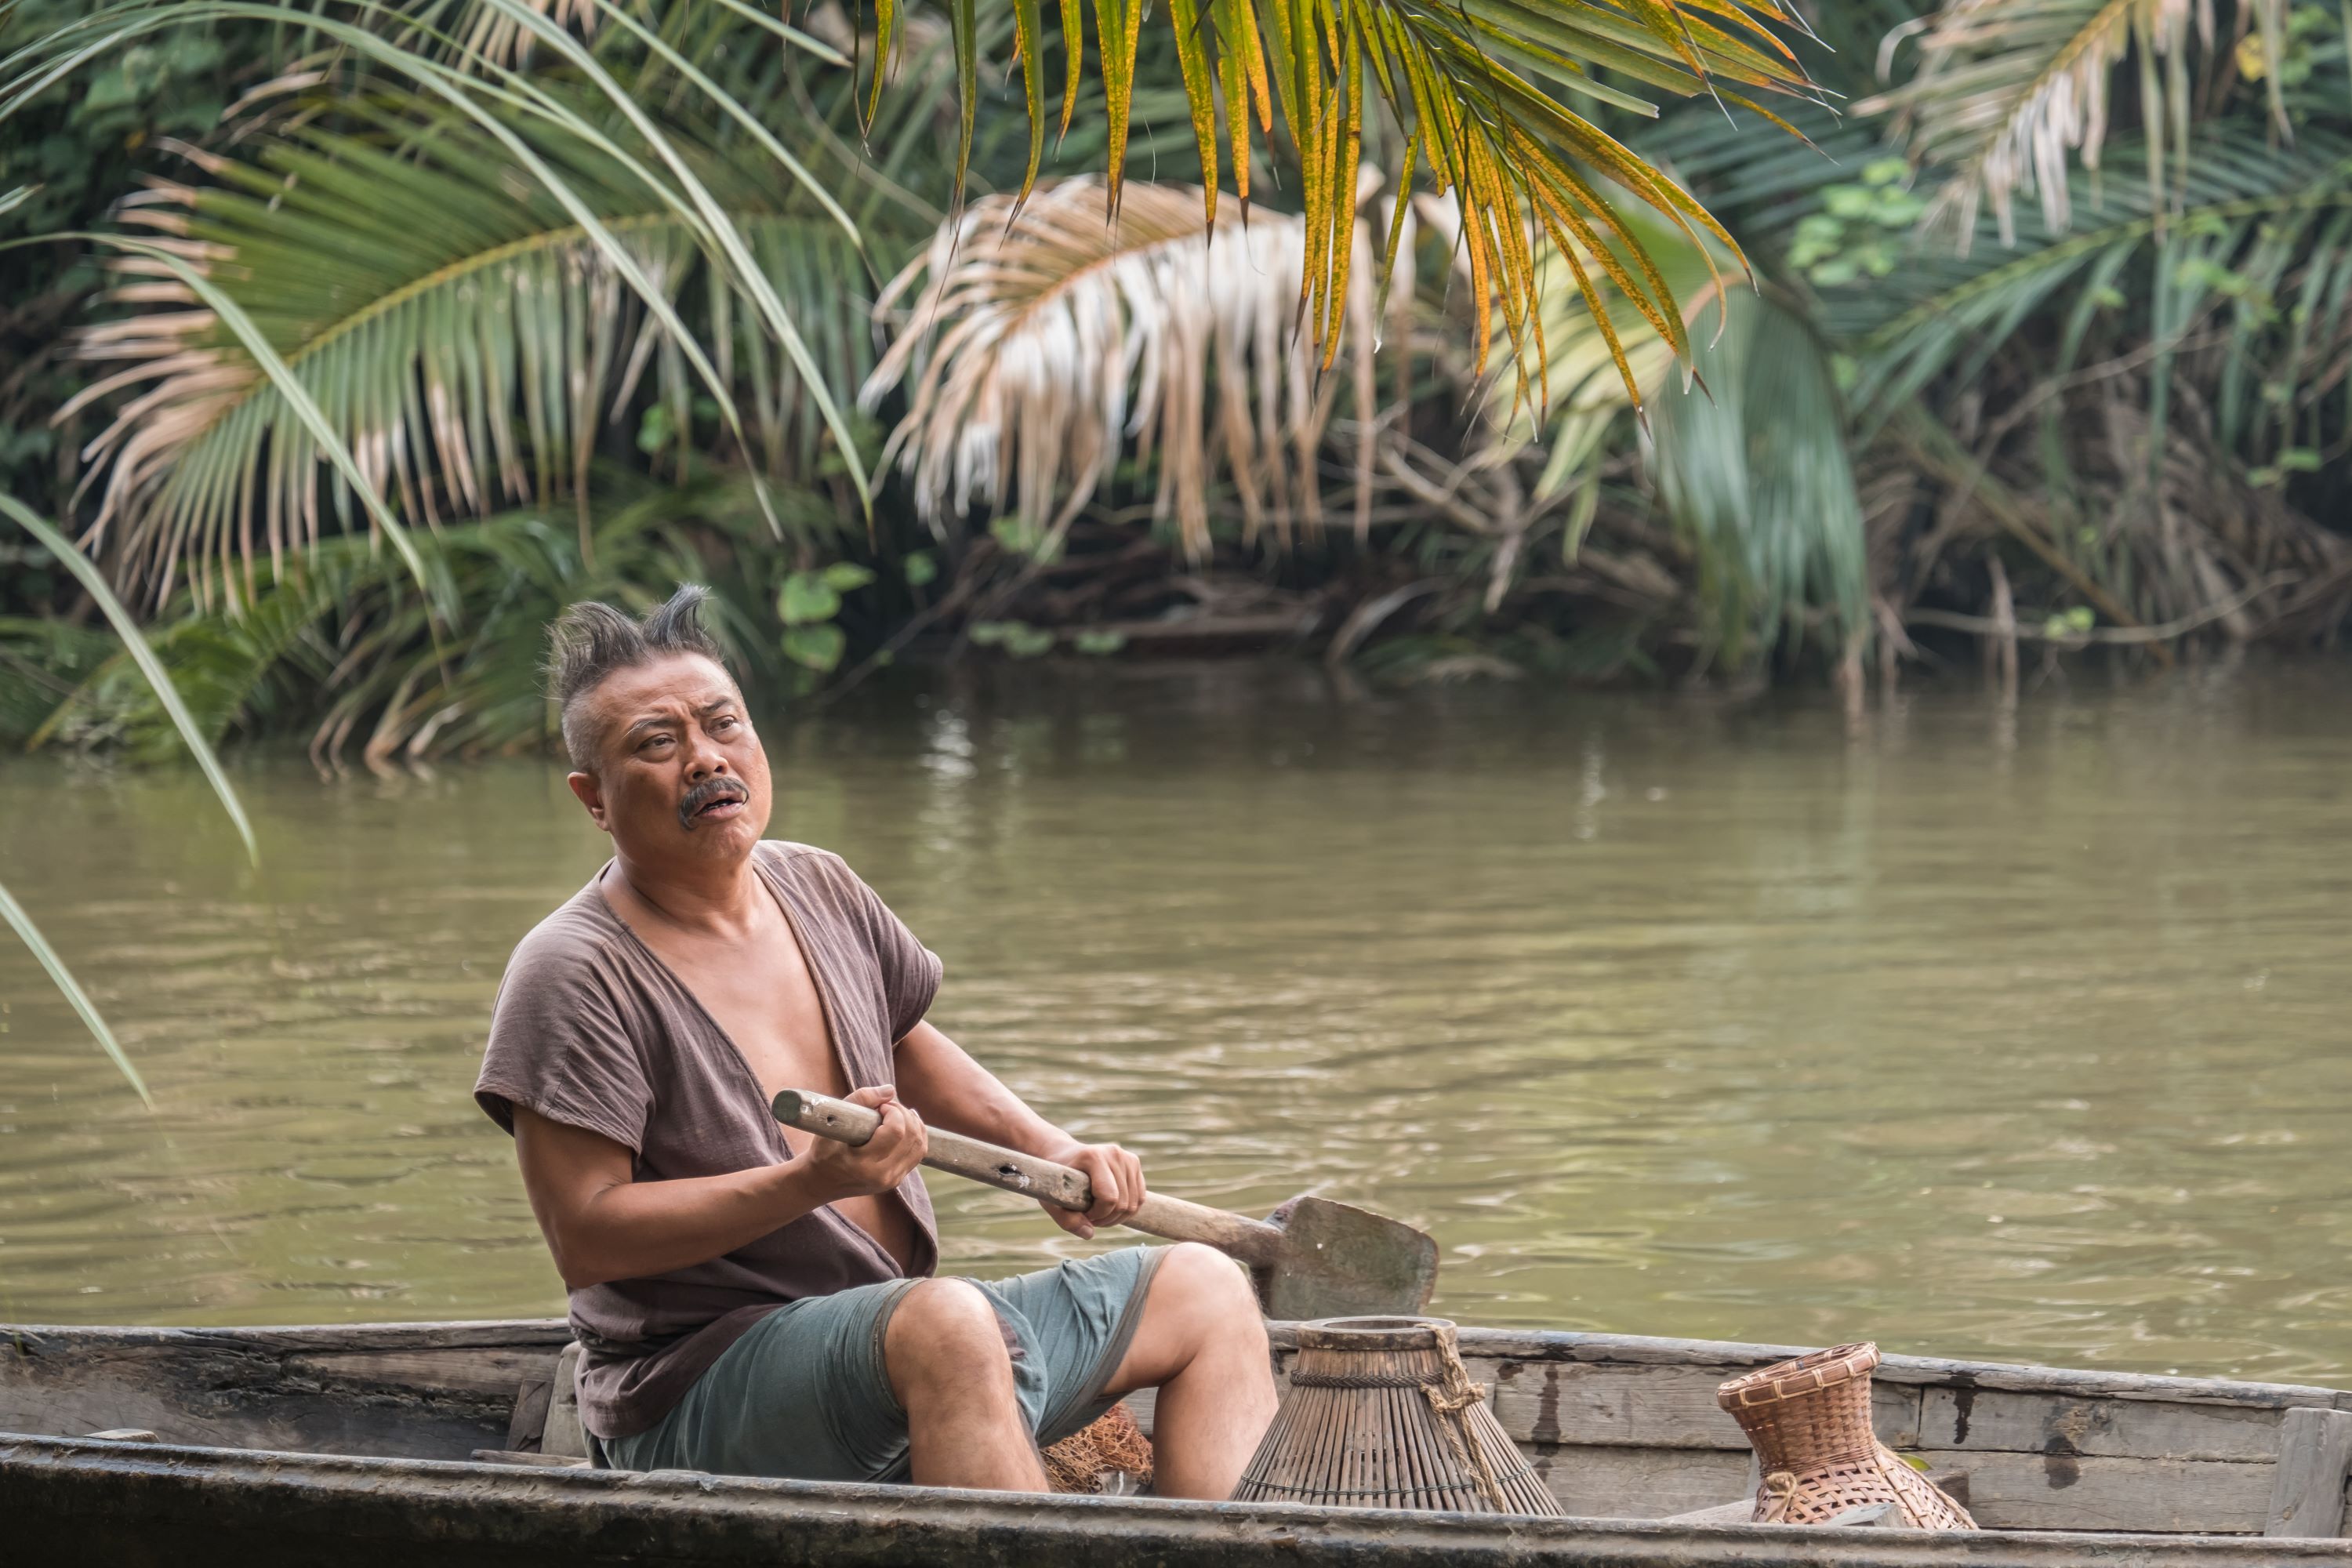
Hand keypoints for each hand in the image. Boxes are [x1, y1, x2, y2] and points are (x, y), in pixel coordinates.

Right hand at [799, 1085, 926, 1202]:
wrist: (820, 1182)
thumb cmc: (824, 1150)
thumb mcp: (832, 1122)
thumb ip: (860, 1100)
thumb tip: (890, 1090)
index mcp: (864, 1165)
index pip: (896, 1131)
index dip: (893, 1111)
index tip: (880, 1106)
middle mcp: (882, 1176)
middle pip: (912, 1137)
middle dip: (904, 1114)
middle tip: (888, 1106)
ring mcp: (892, 1180)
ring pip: (920, 1146)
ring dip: (913, 1123)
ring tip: (898, 1112)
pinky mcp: (897, 1179)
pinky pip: (918, 1154)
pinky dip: (916, 1135)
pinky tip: (907, 1123)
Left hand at [1043, 1141, 1144, 1239]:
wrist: (1063, 1155)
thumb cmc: (1055, 1179)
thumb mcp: (1052, 1201)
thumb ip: (1067, 1219)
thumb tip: (1090, 1234)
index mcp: (1093, 1157)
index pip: (1109, 1198)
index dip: (1098, 1215)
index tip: (1083, 1214)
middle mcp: (1114, 1154)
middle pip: (1124, 1203)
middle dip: (1107, 1218)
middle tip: (1090, 1217)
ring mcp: (1127, 1157)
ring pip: (1134, 1203)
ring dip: (1117, 1217)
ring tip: (1098, 1213)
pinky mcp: (1134, 1162)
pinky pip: (1140, 1197)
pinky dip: (1127, 1210)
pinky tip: (1109, 1207)